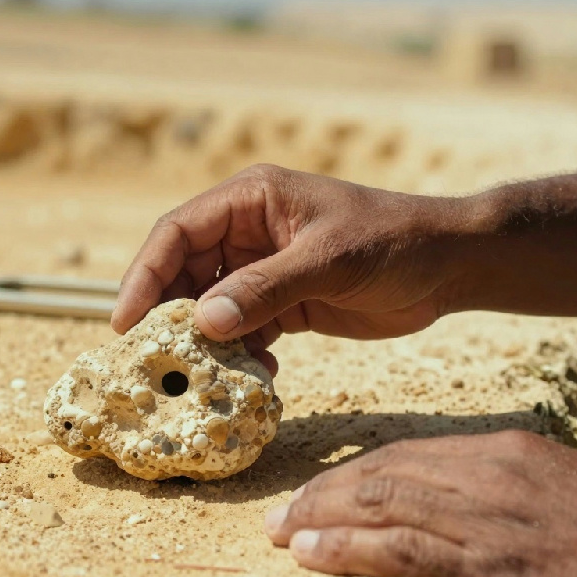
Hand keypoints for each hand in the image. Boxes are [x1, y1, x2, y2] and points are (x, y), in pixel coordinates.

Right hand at [112, 165, 468, 368]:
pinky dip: (242, 355)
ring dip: (207, 342)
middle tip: (152, 360)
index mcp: (251, 199)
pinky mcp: (283, 302)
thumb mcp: (329, 260)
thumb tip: (202, 321)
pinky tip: (257, 377)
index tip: (126, 322)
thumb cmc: (394, 242)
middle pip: (184, 272)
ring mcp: (264, 268)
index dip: (145, 274)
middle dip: (169, 316)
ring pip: (211, 307)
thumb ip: (265, 288)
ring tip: (205, 375)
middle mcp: (248, 231)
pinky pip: (244, 330)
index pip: (177, 232)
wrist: (450, 265)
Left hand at [264, 431, 576, 576]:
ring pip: (380, 503)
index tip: (318, 490)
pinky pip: (401, 550)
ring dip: (319, 518)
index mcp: (505, 452)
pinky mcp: (492, 571)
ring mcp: (487, 520)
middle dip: (323, 492)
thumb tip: (460, 510)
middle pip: (381, 472)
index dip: (352, 473)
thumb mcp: (565, 494)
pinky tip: (311, 553)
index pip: (406, 454)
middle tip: (280, 512)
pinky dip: (347, 547)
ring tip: (280, 532)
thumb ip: (507, 494)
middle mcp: (487, 475)